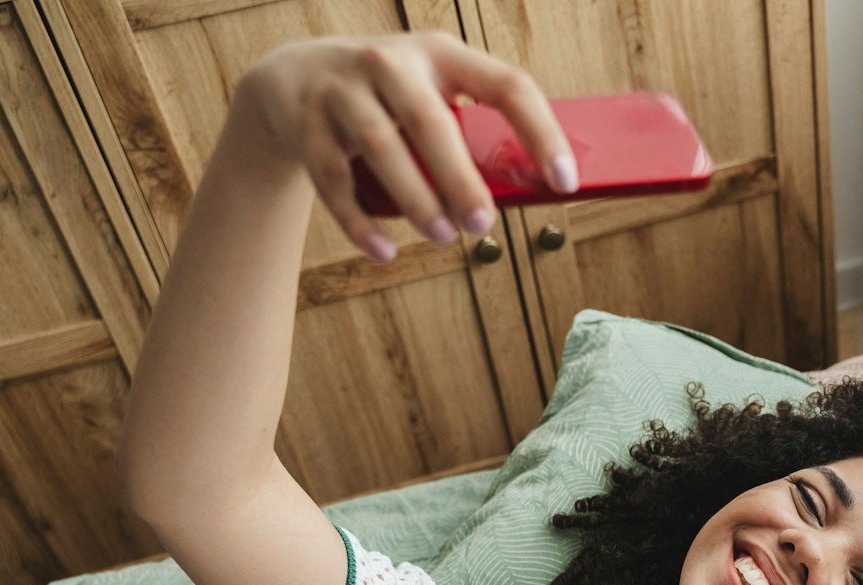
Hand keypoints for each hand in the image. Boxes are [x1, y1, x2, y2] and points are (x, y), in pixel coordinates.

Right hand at [236, 32, 575, 260]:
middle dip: (460, 178)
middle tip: (483, 224)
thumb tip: (528, 193)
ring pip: (380, 146)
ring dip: (415, 199)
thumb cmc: (391, 101)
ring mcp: (343, 90)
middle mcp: (391, 63)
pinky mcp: (306, 124)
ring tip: (441, 236)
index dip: (541, 133)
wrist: (298, 79)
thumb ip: (471, 134)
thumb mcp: (432, 96)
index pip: (507, 86)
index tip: (564, 181)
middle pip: (430, 121)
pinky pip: (333, 179)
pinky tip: (383, 251)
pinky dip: (359, 222)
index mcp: (442, 54)